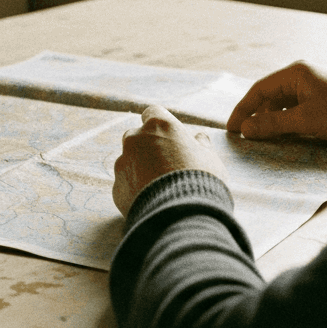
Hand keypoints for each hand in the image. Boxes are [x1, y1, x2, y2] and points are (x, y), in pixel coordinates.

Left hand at [113, 105, 228, 217]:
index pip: (153, 112)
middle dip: (147, 147)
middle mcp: (136, 140)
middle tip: (165, 164)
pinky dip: (135, 191)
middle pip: (136, 136)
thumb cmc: (201, 180)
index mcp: (159, 126)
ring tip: (159, 188)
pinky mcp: (117, 188)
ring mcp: (123, 164)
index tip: (169, 136)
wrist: (182, 215)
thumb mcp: (210, 158)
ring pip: (128, 161)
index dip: (161, 125)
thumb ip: (201, 145)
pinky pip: (125, 185)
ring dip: (139, 169)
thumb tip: (200, 139)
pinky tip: (151, 202)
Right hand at [226, 61, 326, 145]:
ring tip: (261, 141)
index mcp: (296, 73)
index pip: (259, 90)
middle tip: (244, 139)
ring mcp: (314, 90)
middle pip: (270, 97)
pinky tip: (284, 139)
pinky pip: (297, 113)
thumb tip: (246, 128)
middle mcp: (303, 77)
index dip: (243, 110)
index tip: (231, 130)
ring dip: (272, 123)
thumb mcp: (306, 121)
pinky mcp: (324, 104)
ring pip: (284, 107)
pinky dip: (287, 125)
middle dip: (256, 117)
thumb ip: (273, 124)